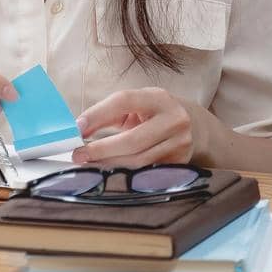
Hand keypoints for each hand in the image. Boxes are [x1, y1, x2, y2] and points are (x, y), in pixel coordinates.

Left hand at [69, 87, 209, 166]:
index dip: (98, 114)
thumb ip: (108, 113)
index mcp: (159, 98)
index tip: (77, 128)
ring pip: (138, 160)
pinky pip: (147, 172)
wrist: (194, 126)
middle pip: (132, 140)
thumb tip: (80, 129)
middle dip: (101, 149)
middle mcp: (174, 120)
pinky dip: (125, 173)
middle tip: (78, 155)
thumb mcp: (136, 104)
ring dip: (109, 164)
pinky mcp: (180, 163)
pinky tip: (110, 170)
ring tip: (89, 163)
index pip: (124, 101)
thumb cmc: (154, 113)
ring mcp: (180, 144)